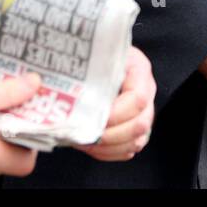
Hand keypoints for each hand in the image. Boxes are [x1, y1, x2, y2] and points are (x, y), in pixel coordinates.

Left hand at [73, 46, 155, 160]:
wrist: (97, 56)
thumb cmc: (93, 54)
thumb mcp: (92, 53)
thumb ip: (86, 69)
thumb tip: (59, 88)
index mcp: (139, 69)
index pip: (138, 98)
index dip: (116, 114)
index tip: (93, 118)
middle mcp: (147, 90)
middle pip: (140, 123)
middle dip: (111, 135)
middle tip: (86, 135)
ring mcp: (144, 111)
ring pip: (137, 140)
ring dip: (109, 147)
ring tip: (85, 142)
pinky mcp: (137, 127)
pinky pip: (130, 148)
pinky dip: (110, 153)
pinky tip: (92, 147)